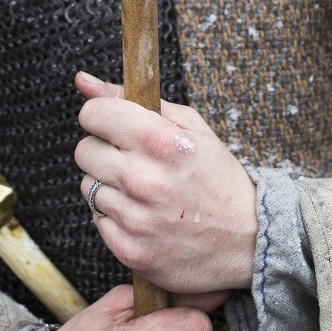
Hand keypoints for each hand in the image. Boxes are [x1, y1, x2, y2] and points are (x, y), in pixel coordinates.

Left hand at [74, 71, 256, 296]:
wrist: (248, 240)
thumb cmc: (218, 178)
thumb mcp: (190, 126)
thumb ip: (133, 98)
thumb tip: (83, 81)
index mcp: (160, 142)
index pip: (93, 115)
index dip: (102, 117)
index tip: (115, 125)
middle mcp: (143, 179)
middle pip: (84, 151)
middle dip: (104, 151)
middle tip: (135, 160)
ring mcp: (135, 218)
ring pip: (88, 186)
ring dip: (111, 186)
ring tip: (145, 191)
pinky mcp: (129, 249)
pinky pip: (97, 220)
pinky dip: (116, 216)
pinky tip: (144, 215)